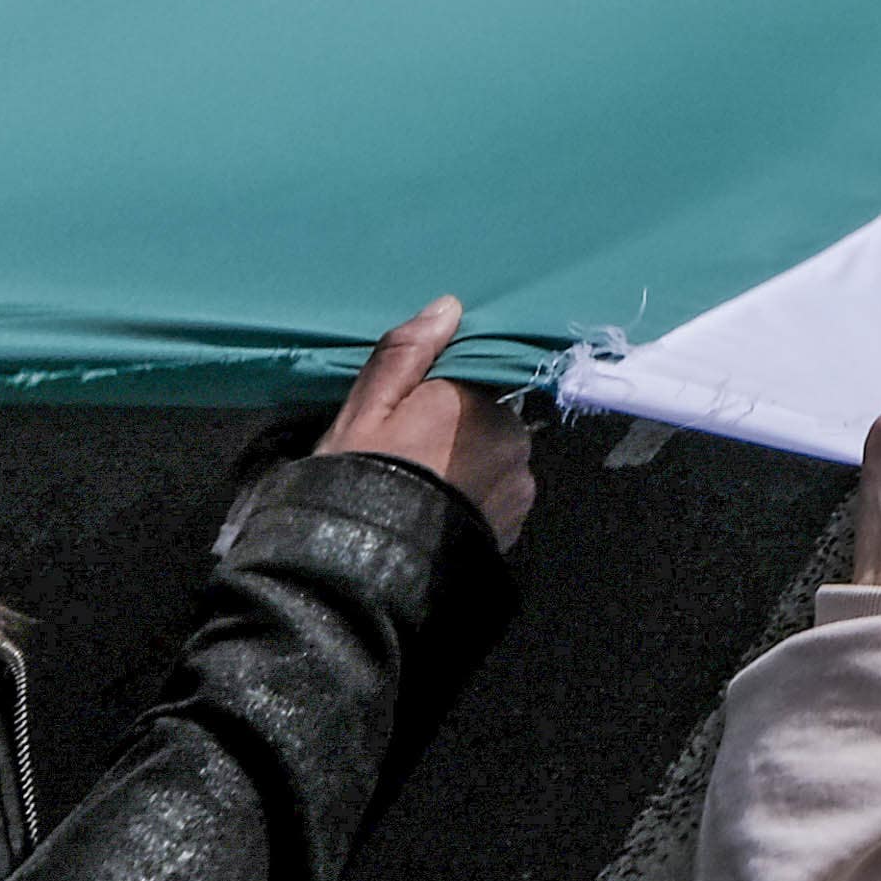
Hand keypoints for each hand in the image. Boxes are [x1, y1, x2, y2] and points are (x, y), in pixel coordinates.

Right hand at [318, 297, 538, 546]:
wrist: (363, 573)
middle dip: (458, 428)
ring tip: (424, 489)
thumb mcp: (366, 409)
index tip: (412, 411)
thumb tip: (449, 307)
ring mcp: (519, 486)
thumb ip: (408, 353)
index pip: (475, 375)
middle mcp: (512, 439)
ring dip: (471, 465)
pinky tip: (439, 512)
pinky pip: (499, 494)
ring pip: (497, 456)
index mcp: (478, 402)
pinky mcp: (516, 525)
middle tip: (410, 453)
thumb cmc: (361, 481)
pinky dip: (475, 497)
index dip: (443, 390)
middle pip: (489, 416)